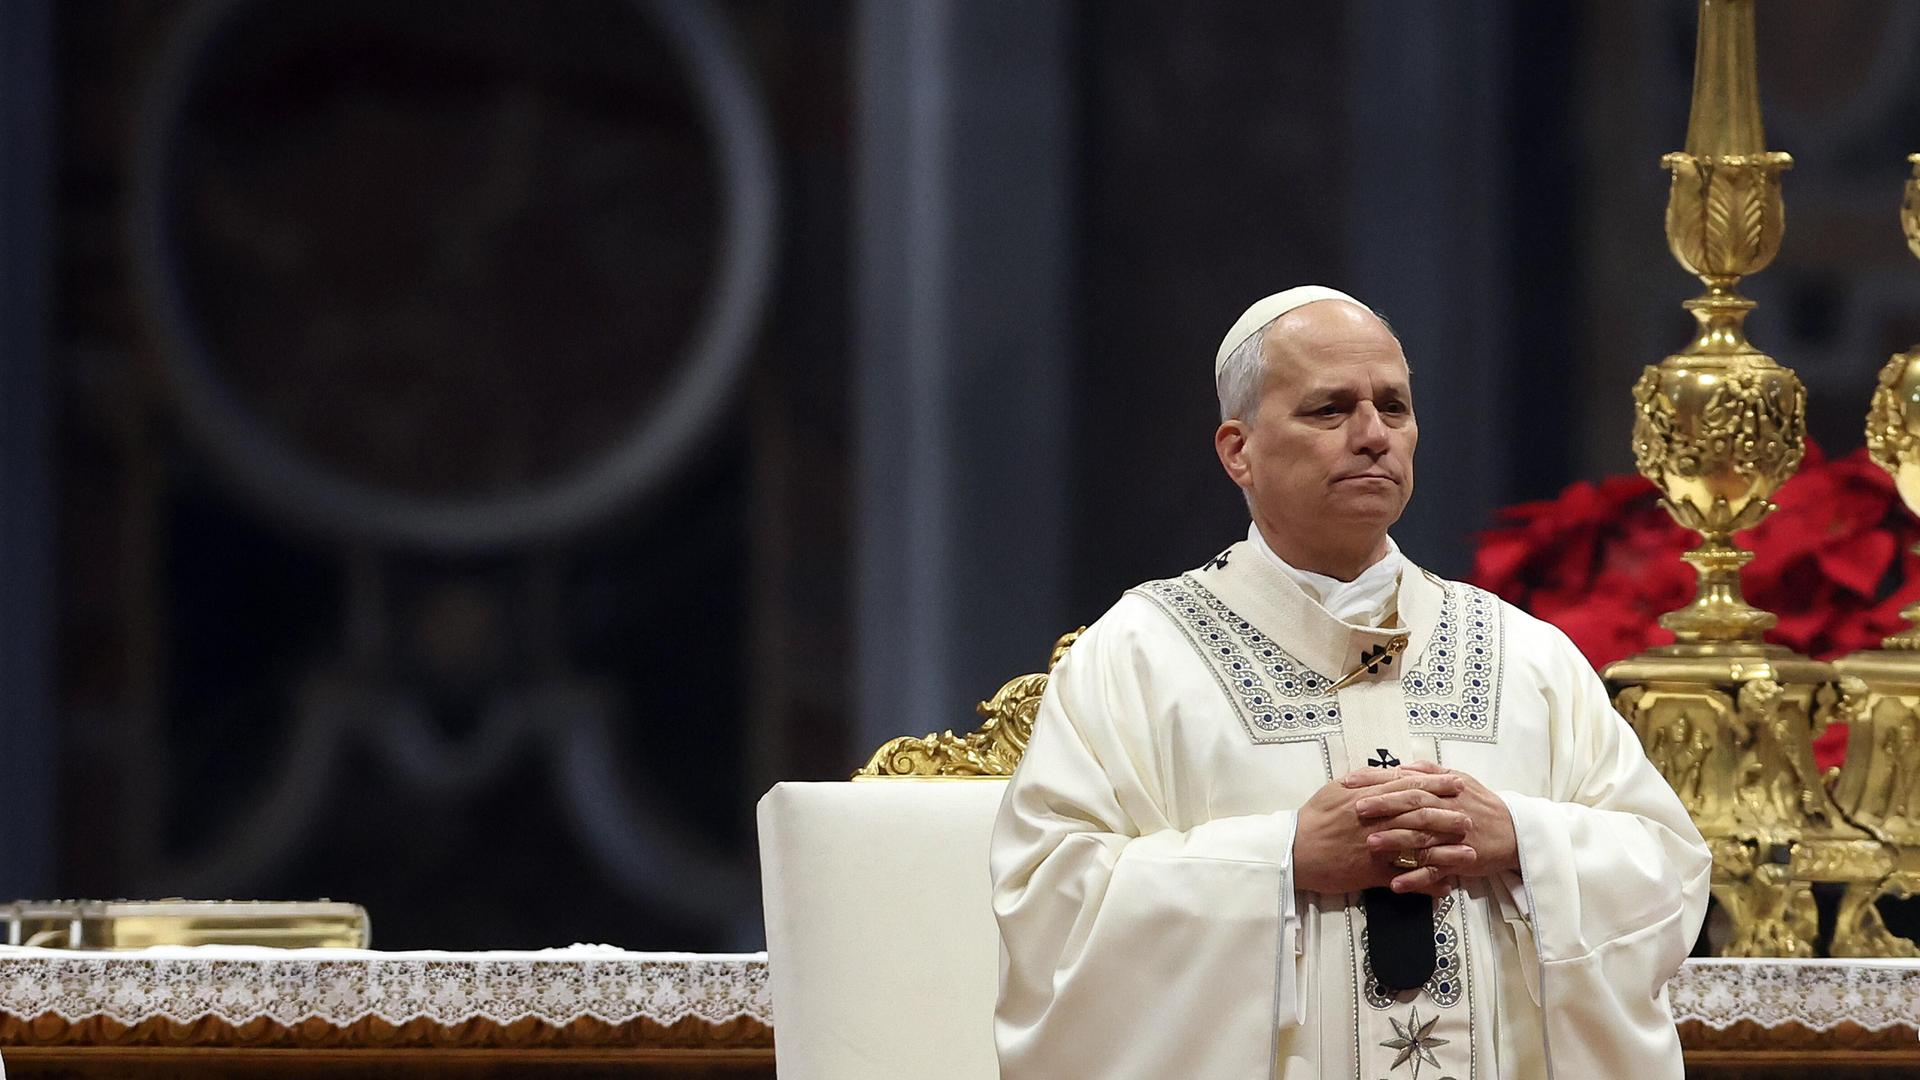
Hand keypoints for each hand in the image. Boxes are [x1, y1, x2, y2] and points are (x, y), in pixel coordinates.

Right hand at [1293, 768, 1468, 897]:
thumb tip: (1388, 771)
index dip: (1436, 785)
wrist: (1294, 851)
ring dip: (1447, 851)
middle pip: (1420, 816)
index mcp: (1367, 797)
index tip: (1457, 782)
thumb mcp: (1335, 789)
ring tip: (1470, 853)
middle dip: (1448, 816)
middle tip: (1470, 817)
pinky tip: (1445, 886)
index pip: (1408, 787)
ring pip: (1418, 847)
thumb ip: (1364, 779)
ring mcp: (1376, 848)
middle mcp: (1376, 821)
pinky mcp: (1372, 873)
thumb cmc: (1313, 819)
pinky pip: (1405, 878)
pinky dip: (1427, 883)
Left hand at [1353, 761, 1518, 892]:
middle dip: (1384, 806)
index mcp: (1445, 787)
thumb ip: (1428, 773)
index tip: (1350, 782)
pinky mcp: (1462, 860)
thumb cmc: (1481, 804)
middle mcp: (1449, 809)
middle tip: (1356, 810)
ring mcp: (1455, 836)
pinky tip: (1395, 884)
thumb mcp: (1460, 780)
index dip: (1377, 780)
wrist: (1516, 832)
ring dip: (1396, 842)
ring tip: (1370, 846)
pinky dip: (1416, 878)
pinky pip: (1437, 871)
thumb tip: (1399, 766)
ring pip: (1423, 838)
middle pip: (1414, 805)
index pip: (1407, 780)